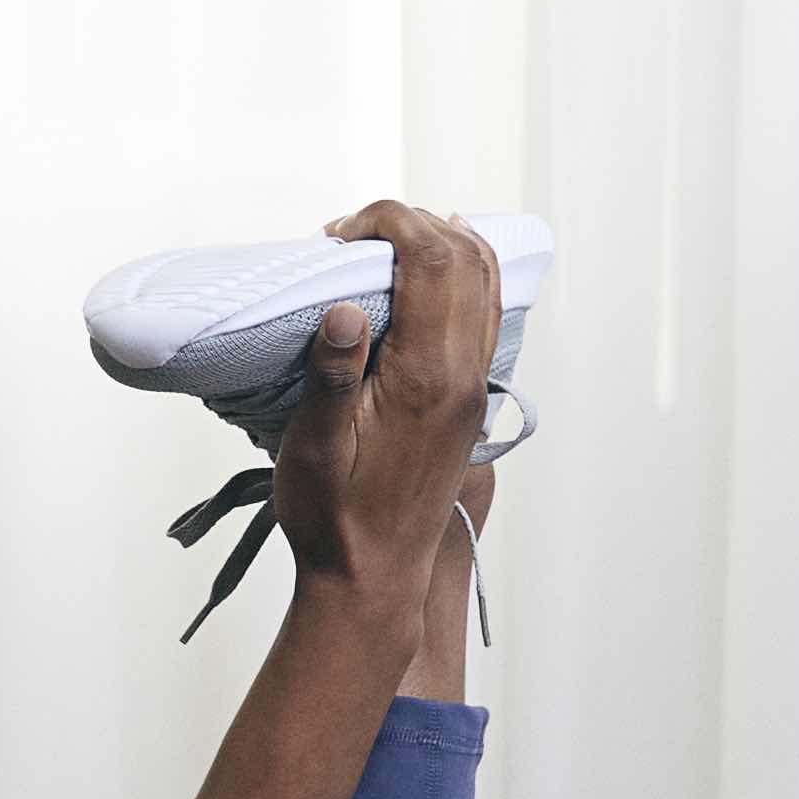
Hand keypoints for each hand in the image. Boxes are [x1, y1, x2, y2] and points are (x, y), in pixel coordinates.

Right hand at [263, 202, 501, 586]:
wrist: (373, 576)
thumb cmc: (334, 518)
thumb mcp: (314, 449)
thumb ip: (331, 376)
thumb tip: (347, 308)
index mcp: (427, 378)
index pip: (431, 260)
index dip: (388, 222)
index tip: (337, 234)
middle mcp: (463, 375)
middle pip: (465, 257)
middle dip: (410, 223)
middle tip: (349, 238)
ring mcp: (472, 386)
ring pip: (484, 281)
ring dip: (440, 242)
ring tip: (382, 242)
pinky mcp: (467, 398)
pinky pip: (482, 312)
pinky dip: (459, 273)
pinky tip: (427, 271)